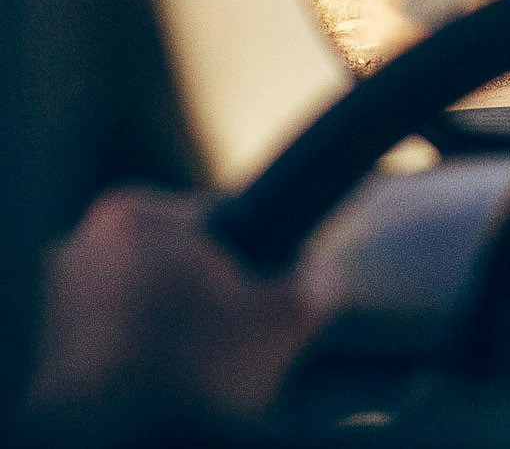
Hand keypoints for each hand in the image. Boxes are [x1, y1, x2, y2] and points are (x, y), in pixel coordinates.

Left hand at [26, 186, 315, 438]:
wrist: (124, 441)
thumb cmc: (191, 371)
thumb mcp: (282, 318)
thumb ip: (316, 282)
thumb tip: (324, 278)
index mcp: (129, 216)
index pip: (216, 217)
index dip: (251, 257)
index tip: (264, 290)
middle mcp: (80, 247)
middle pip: (176, 260)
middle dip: (208, 292)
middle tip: (238, 333)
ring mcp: (58, 302)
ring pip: (146, 302)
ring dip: (177, 327)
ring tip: (206, 363)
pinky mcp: (52, 351)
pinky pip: (119, 339)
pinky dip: (146, 356)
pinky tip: (173, 382)